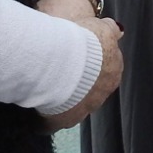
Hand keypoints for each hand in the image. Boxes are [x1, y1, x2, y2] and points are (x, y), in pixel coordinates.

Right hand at [37, 0, 122, 131]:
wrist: (65, 60)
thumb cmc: (85, 42)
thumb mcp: (102, 29)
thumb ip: (111, 30)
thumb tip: (117, 31)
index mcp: (112, 74)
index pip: (104, 73)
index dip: (89, 67)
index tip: (75, 60)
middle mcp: (101, 95)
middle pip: (89, 92)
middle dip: (77, 85)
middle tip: (59, 74)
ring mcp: (83, 110)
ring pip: (72, 108)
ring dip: (61, 101)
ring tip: (45, 91)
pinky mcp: (63, 120)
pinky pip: (51, 124)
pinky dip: (43, 121)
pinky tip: (35, 115)